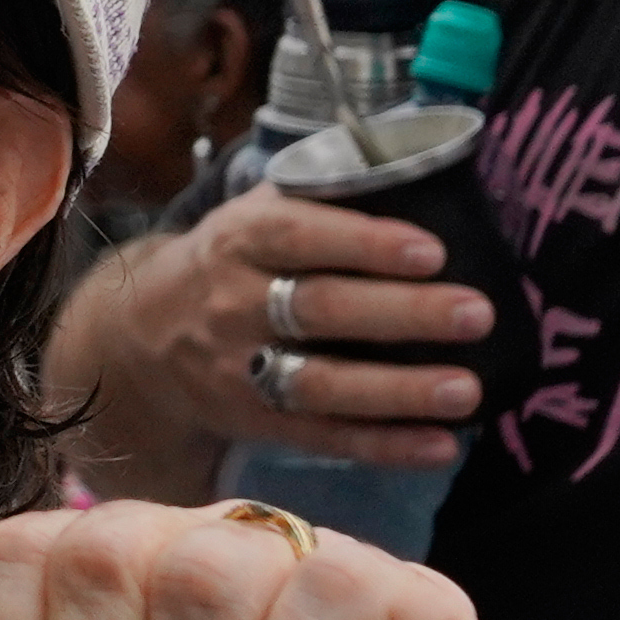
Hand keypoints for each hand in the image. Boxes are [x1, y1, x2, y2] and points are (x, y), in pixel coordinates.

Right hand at [74, 181, 486, 473]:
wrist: (142, 338)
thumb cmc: (230, 263)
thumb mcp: (252, 215)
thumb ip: (319, 198)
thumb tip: (421, 173)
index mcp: (238, 241)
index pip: (299, 236)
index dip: (366, 244)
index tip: (433, 251)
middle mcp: (233, 305)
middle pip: (320, 310)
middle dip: (403, 313)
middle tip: (477, 313)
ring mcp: (241, 371)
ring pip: (322, 384)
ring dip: (398, 391)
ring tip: (466, 390)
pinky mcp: (257, 422)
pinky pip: (323, 439)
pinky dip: (384, 446)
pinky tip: (441, 446)